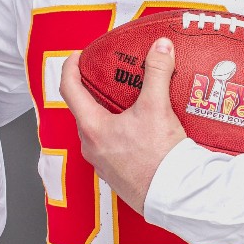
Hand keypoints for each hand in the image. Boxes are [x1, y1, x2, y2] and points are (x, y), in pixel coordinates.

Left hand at [60, 37, 187, 212]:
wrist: (175, 196)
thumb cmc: (159, 156)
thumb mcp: (157, 107)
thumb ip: (157, 72)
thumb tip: (160, 47)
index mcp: (92, 127)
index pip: (69, 90)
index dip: (70, 68)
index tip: (78, 56)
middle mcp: (91, 146)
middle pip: (84, 110)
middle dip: (94, 91)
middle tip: (108, 76)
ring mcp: (102, 163)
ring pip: (98, 130)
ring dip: (108, 113)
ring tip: (128, 101)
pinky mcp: (116, 174)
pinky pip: (110, 147)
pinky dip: (119, 132)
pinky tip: (139, 129)